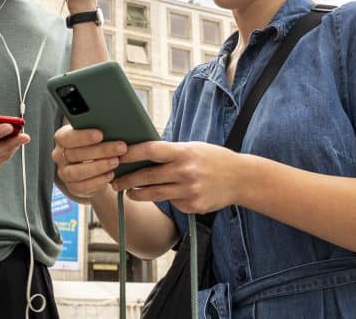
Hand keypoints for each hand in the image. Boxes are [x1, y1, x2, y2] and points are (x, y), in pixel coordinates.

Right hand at [52, 124, 127, 197]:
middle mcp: (59, 156)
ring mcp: (64, 173)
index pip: (66, 137)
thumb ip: (98, 129)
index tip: (100, 134)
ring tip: (116, 161)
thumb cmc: (95, 145)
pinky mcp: (72, 187)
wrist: (93, 168)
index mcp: (62, 138)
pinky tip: (110, 174)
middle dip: (100, 151)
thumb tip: (115, 124)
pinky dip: (98, 181)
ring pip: (77, 172)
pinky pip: (83, 186)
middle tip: (121, 147)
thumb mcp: (94, 135)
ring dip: (99, 167)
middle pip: (75, 154)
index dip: (83, 136)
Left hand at [112, 141, 242, 213]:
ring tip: (128, 192)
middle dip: (126, 179)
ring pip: (154, 194)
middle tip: (113, 181)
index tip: (117, 154)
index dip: (131, 153)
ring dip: (137, 193)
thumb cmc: (214, 159)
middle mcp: (185, 172)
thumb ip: (171, 152)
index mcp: (184, 153)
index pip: (150, 150)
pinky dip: (166, 199)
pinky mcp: (193, 206)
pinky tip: (169, 194)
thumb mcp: (193, 148)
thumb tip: (142, 154)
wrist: (241, 179)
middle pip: (147, 176)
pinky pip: (172, 203)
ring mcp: (189, 191)